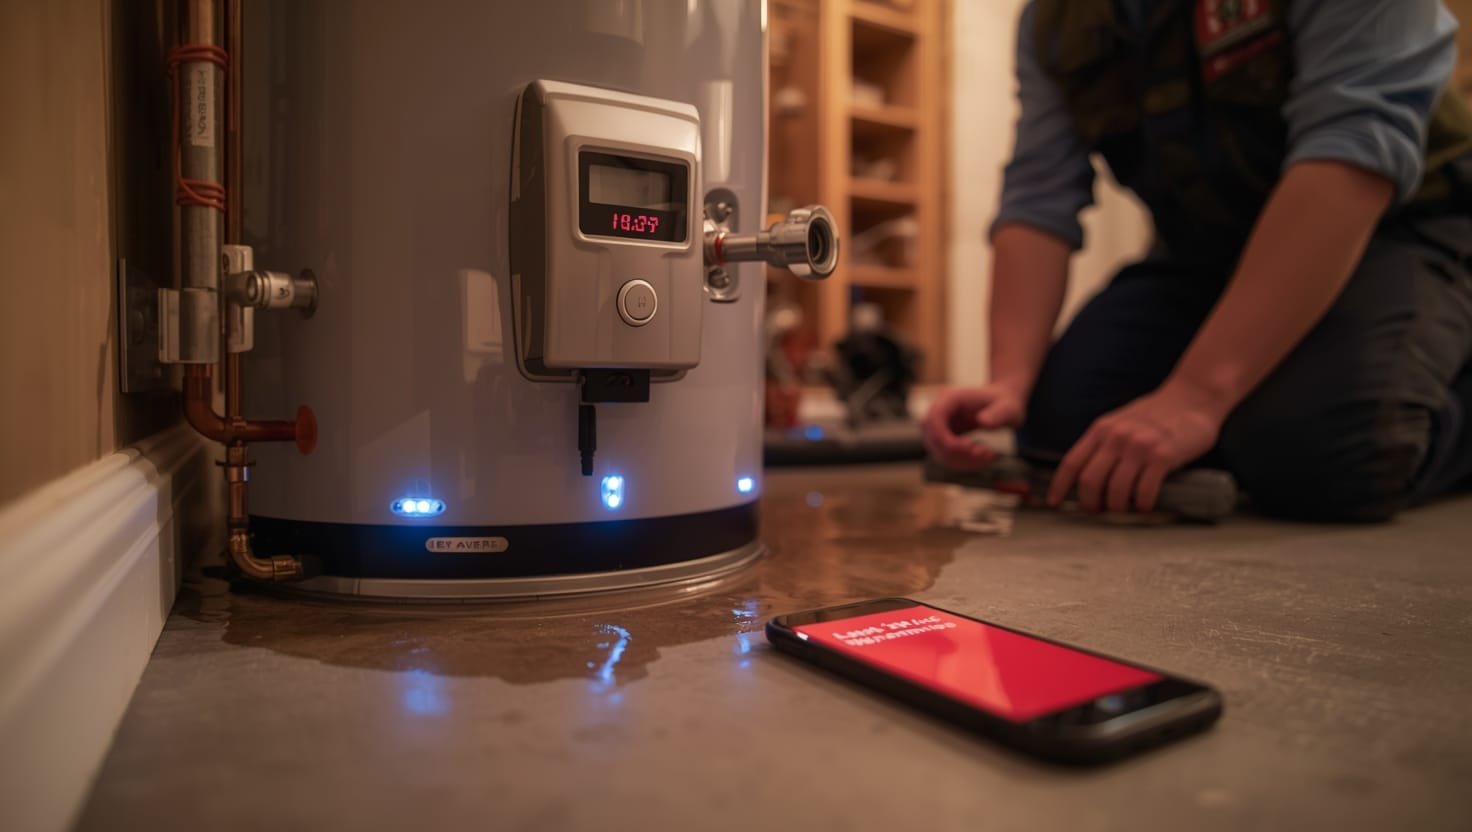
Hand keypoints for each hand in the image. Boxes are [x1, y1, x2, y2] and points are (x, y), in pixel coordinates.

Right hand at [922, 383, 1026, 469]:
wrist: (1002, 405)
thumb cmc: (1005, 404)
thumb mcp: (1007, 408)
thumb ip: (997, 415)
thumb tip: (983, 422)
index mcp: (950, 398)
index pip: (934, 419)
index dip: (945, 438)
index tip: (968, 447)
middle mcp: (940, 411)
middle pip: (932, 438)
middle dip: (956, 453)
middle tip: (984, 453)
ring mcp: (939, 425)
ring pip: (938, 451)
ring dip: (961, 460)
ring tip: (987, 455)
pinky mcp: (944, 437)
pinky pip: (946, 455)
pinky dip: (963, 461)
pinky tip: (982, 456)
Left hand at [1047, 386, 1224, 512]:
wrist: (1193, 397)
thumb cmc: (1157, 414)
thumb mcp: (1121, 422)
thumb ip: (1105, 443)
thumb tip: (1087, 475)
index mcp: (1101, 430)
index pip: (1071, 462)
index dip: (1058, 486)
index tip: (1053, 503)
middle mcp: (1116, 437)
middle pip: (1090, 481)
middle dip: (1090, 503)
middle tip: (1098, 512)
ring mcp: (1139, 446)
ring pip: (1115, 491)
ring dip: (1117, 508)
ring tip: (1124, 510)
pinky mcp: (1162, 456)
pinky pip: (1144, 491)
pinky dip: (1141, 505)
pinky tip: (1144, 506)